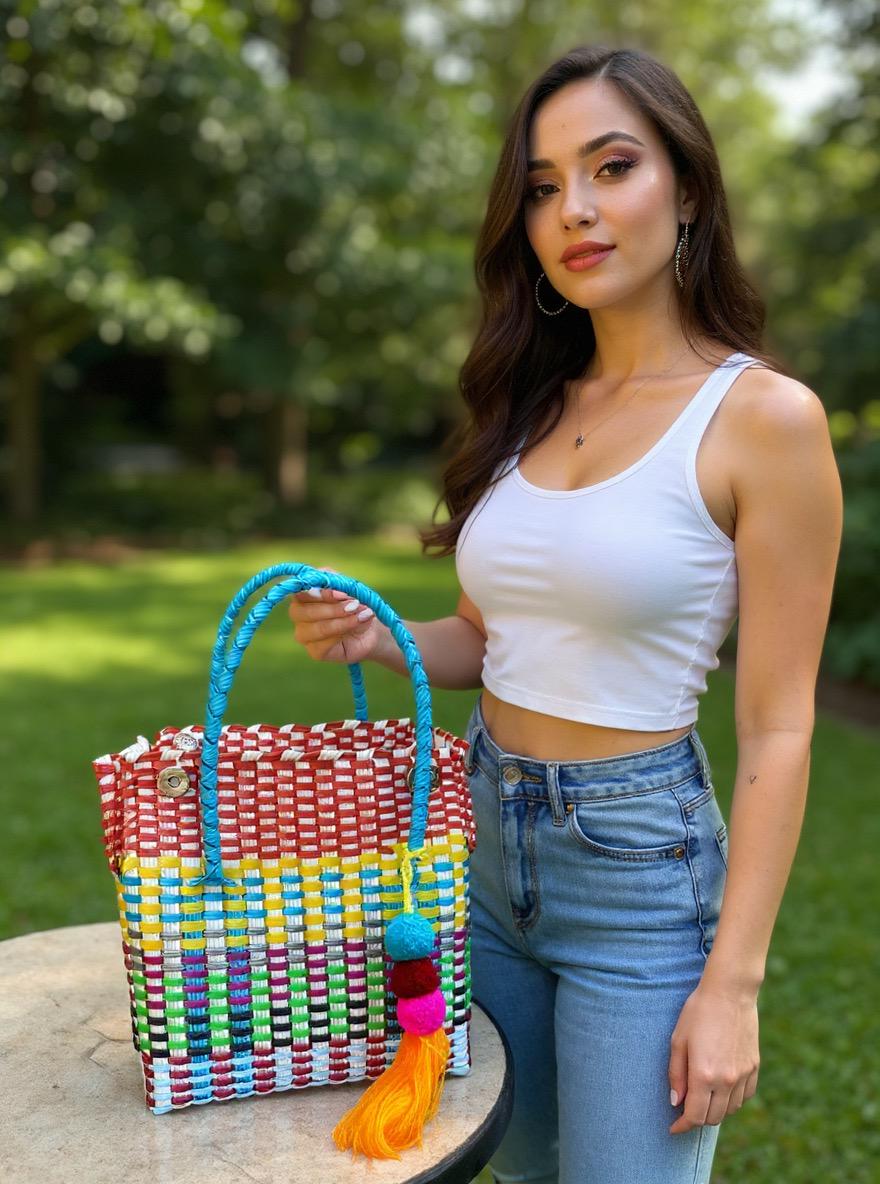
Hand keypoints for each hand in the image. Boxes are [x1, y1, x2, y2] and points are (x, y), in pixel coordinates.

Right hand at [288, 565, 384, 664]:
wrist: (370, 630)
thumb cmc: (356, 606)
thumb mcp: (349, 588)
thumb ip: (337, 583)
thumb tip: (331, 587)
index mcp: (303, 595)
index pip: (299, 592)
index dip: (319, 593)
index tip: (342, 594)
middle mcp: (299, 615)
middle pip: (303, 612)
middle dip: (332, 609)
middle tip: (355, 605)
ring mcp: (304, 635)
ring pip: (315, 629)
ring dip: (341, 622)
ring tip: (361, 615)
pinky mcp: (315, 652)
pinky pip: (321, 645)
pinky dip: (341, 635)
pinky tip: (355, 627)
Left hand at [667, 982, 759, 1133]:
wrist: (730, 993)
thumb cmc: (698, 1012)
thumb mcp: (678, 1040)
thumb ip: (676, 1074)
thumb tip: (676, 1101)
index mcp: (704, 1075)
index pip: (694, 1116)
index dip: (682, 1126)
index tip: (673, 1128)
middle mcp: (726, 1080)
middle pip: (712, 1117)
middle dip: (696, 1119)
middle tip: (684, 1109)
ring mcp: (743, 1075)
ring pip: (729, 1110)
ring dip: (714, 1111)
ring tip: (701, 1098)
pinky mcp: (754, 1067)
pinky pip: (744, 1097)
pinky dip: (732, 1101)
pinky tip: (721, 1090)